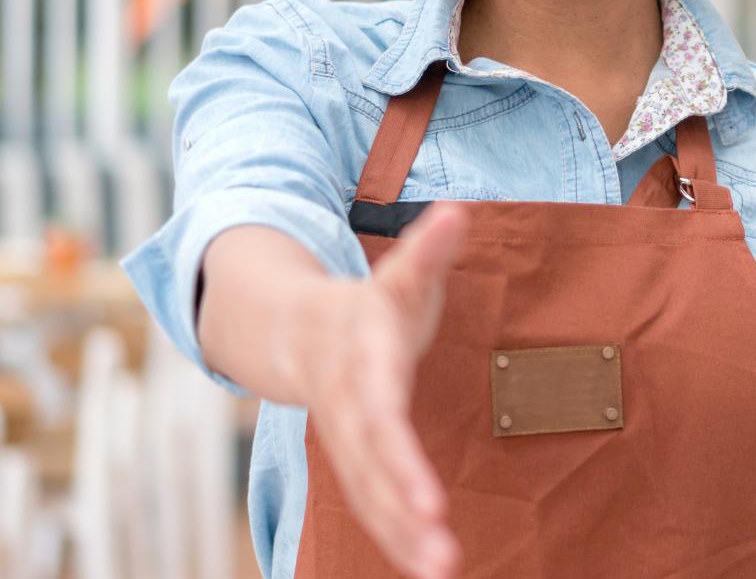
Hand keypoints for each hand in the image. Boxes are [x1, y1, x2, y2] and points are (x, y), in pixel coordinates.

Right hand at [298, 204, 468, 578]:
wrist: (301, 329)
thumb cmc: (370, 303)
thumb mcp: (402, 274)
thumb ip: (430, 249)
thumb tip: (455, 212)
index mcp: (363, 363)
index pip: (381, 417)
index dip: (400, 459)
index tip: (428, 500)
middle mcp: (351, 409)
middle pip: (374, 467)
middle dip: (404, 512)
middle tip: (442, 554)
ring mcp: (349, 440)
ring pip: (371, 495)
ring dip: (403, 537)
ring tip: (443, 569)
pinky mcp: (359, 462)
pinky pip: (374, 505)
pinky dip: (399, 536)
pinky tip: (430, 564)